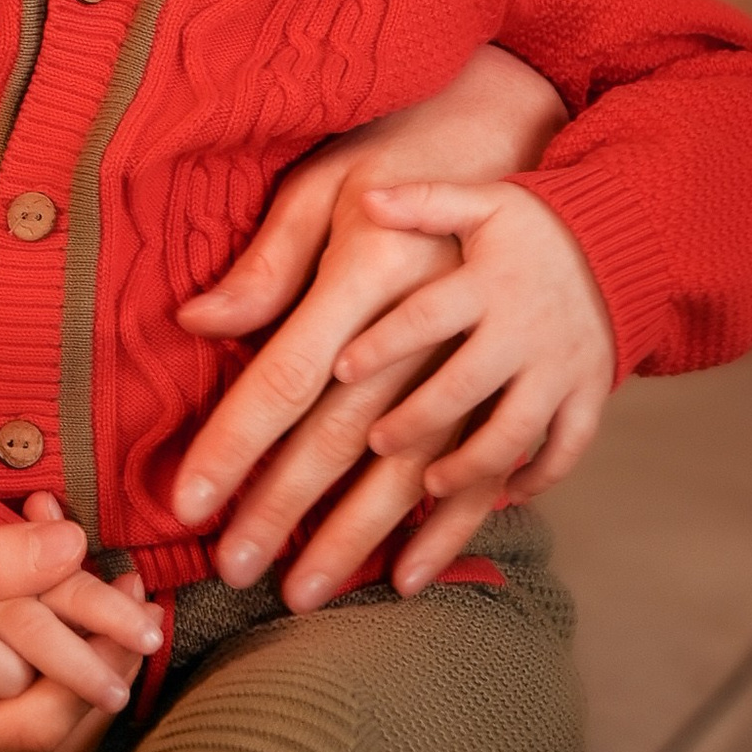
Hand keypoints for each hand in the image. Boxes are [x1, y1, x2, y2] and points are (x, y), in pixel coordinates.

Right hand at [0, 512, 131, 751]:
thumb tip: (75, 544)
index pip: (45, 724)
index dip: (101, 660)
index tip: (138, 594)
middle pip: (50, 740)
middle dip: (100, 667)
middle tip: (140, 593)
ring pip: (28, 729)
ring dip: (71, 662)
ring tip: (106, 590)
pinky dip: (30, 661)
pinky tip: (43, 598)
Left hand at [167, 48, 568, 609]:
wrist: (564, 161)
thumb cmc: (430, 163)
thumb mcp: (336, 181)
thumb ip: (273, 256)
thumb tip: (198, 319)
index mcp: (378, 278)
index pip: (288, 377)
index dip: (235, 444)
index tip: (188, 504)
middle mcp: (439, 334)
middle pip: (347, 440)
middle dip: (286, 511)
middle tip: (231, 571)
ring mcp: (512, 366)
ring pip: (419, 473)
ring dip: (362, 537)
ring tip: (309, 591)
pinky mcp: (560, 390)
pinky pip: (508, 471)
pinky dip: (460, 525)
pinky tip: (412, 570)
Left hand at [335, 179, 615, 589]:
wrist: (627, 238)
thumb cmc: (535, 224)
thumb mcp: (483, 201)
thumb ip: (426, 201)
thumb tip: (371, 198)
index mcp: (488, 282)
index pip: (427, 315)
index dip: (383, 343)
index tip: (339, 368)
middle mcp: (525, 329)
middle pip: (464, 386)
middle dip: (417, 419)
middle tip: (374, 442)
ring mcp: (561, 367)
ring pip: (515, 431)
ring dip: (471, 464)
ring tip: (429, 484)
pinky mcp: (589, 393)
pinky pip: (568, 448)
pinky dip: (538, 478)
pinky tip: (501, 497)